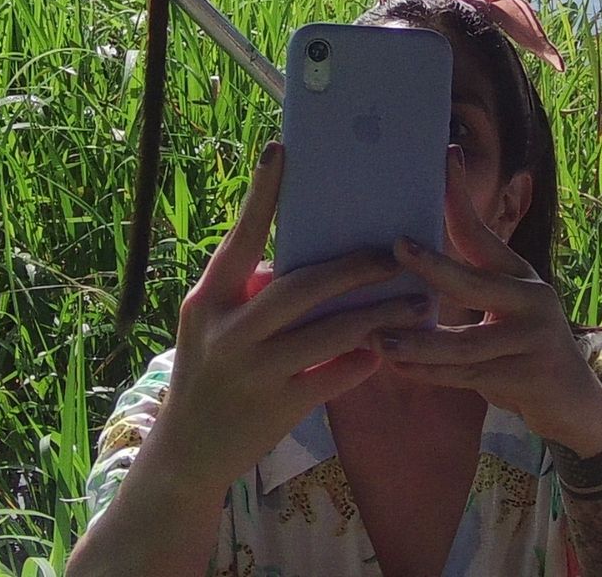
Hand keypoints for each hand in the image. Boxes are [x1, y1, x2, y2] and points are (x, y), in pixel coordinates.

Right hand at [150, 141, 433, 490]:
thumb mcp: (210, 322)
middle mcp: (226, 330)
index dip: (261, 195)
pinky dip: (360, 362)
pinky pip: (330, 379)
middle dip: (353, 268)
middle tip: (392, 254)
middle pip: (299, 286)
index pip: (239, 238)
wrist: (187, 450)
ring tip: (414, 303)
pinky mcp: (275, 409)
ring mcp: (251, 371)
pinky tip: (384, 350)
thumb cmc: (207, 369)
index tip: (281, 151)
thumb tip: (304, 254)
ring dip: (376, 315)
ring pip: (327, 334)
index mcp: (208, 298)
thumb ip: (248, 289)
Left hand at [374, 147, 601, 457]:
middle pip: (474, 284)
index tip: (447, 157)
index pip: (484, 232)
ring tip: (377, 337)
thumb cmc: (522, 345)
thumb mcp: (504, 305)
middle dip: (434, 267)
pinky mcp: (526, 379)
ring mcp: (532, 342)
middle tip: (398, 248)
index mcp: (520, 275)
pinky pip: (466, 376)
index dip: (462, 197)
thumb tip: (412, 245)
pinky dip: (428, 372)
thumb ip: (470, 279)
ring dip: (417, 341)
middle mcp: (532, 301)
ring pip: (464, 343)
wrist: (573, 402)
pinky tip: (396, 366)